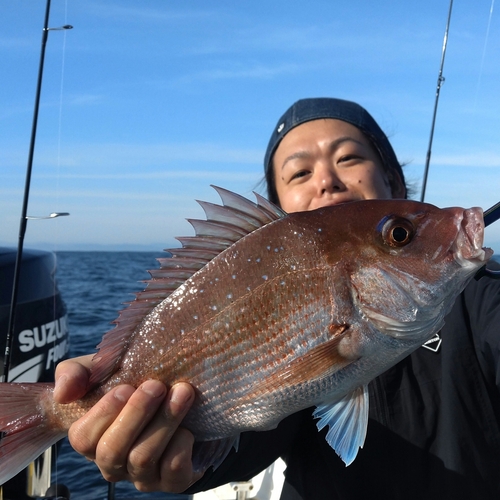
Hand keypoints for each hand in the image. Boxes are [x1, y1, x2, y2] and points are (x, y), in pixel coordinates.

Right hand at [54, 357, 201, 492]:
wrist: (177, 394)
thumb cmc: (134, 381)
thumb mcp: (103, 370)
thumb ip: (74, 374)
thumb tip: (64, 393)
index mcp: (93, 439)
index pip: (83, 438)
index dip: (104, 413)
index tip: (125, 387)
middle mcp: (114, 464)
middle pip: (113, 451)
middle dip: (136, 414)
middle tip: (156, 385)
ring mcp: (143, 476)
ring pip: (144, 459)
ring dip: (165, 422)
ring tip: (183, 392)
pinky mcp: (173, 482)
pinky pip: (173, 472)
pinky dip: (181, 445)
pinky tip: (189, 425)